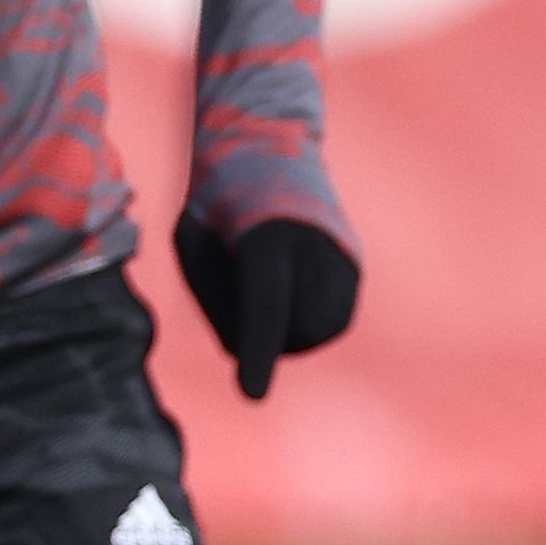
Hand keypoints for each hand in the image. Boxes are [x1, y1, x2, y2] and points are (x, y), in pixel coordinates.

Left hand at [174, 214, 361, 400]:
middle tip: (233, 291)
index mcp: (266, 233)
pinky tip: (286, 285)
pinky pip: (330, 323)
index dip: (258, 353)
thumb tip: (246, 350)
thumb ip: (215, 301)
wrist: (268, 149)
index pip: (265, 305)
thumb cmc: (214, 203)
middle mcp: (316, 246)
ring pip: (314, 334)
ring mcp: (342, 257)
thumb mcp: (190, 242)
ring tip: (261, 284)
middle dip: (260, 336)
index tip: (252, 395)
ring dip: (283, 330)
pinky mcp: (355, 268)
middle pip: (289, 331)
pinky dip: (303, 319)